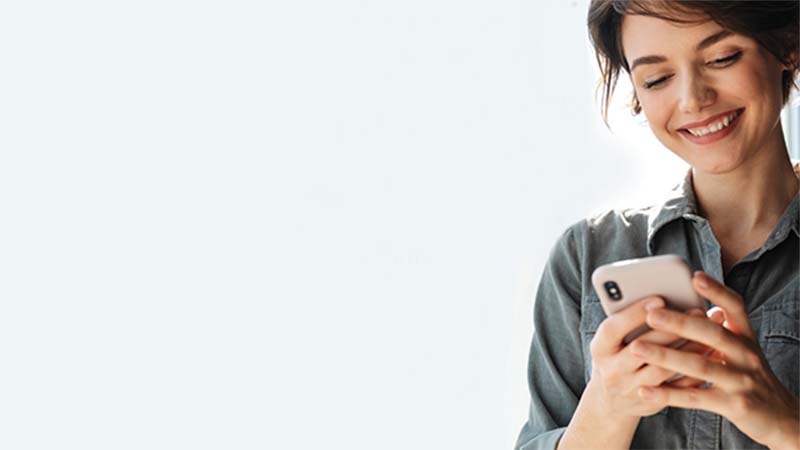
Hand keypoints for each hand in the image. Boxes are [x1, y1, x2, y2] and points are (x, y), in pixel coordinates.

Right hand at [587, 296, 707, 416]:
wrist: (609, 401)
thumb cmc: (614, 357)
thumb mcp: (611, 340)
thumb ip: (629, 320)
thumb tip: (662, 298)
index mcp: (600, 348)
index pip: (613, 329)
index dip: (634, 314)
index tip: (659, 299)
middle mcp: (612, 370)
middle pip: (641, 349)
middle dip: (671, 329)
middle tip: (697, 311)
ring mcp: (631, 389)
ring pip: (662, 370)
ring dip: (688, 349)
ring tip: (710, 332)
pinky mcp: (651, 403)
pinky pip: (677, 388)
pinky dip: (696, 370)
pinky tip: (711, 354)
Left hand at [631, 271, 799, 447]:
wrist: (780, 417)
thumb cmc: (749, 376)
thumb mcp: (740, 349)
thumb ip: (719, 330)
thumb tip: (697, 305)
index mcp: (745, 336)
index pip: (735, 307)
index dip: (717, 290)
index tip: (695, 276)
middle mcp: (746, 354)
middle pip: (713, 334)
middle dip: (680, 323)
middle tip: (651, 314)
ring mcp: (742, 380)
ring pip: (701, 366)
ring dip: (666, 357)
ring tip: (636, 349)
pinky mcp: (735, 405)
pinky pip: (697, 397)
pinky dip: (669, 394)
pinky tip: (645, 391)